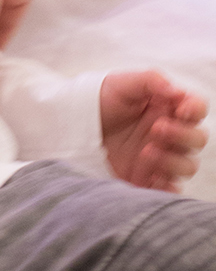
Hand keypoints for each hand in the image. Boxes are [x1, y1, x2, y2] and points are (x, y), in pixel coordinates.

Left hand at [101, 71, 207, 190]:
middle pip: (197, 139)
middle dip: (182, 135)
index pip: (197, 109)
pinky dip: (167, 187)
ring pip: (188, 165)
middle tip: (155, 129)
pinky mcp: (147, 178)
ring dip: (172, 160)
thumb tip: (178, 92)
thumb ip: (152, 81)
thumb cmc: (101, 99)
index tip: (180, 110)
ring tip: (145, 151)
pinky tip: (152, 177)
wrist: (73, 124)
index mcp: (167, 108)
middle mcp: (168, 133)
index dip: (195, 110)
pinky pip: (169, 189)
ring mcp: (160, 157)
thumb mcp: (123, 83)